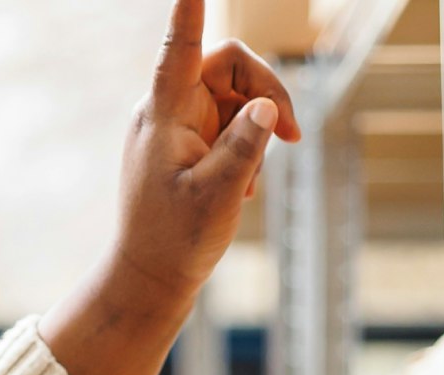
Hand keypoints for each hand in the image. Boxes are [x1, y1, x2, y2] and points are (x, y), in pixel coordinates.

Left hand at [39, 0, 300, 374]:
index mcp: (163, 116)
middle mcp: (168, 111)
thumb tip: (267, 106)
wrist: (151, 279)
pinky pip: (234, 125)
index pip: (179, 48)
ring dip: (258, 132)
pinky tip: (241, 190)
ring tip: (249, 185)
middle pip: (231, 65)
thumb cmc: (174, 241)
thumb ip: (244, 147)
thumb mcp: (217, 195)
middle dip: (267, 94)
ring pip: (239, 97)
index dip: (189, 11)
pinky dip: (247, 151)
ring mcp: (180, 126)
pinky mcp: (192, 144)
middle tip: (292, 136)